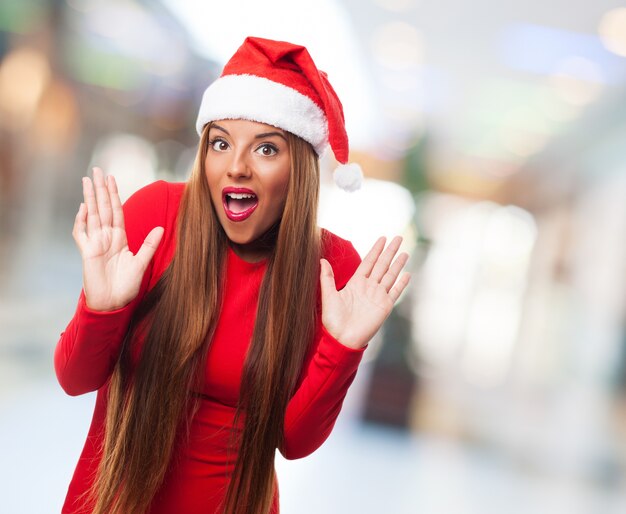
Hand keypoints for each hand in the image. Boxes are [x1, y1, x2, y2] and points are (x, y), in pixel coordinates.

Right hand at [72, 167, 163, 310]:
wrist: (113, 303)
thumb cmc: (126, 286)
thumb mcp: (141, 263)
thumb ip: (149, 245)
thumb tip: (161, 228)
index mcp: (119, 238)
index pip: (116, 211)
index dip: (114, 195)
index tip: (112, 178)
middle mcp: (106, 238)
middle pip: (102, 208)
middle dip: (100, 189)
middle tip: (97, 170)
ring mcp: (95, 244)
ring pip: (91, 215)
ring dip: (90, 198)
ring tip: (87, 180)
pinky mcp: (87, 253)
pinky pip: (81, 233)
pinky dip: (81, 221)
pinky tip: (83, 207)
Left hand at [320, 236, 410, 348]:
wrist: (342, 339)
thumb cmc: (333, 320)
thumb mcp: (328, 296)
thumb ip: (327, 278)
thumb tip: (322, 260)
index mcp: (356, 283)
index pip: (368, 262)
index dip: (375, 250)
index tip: (382, 238)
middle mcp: (369, 287)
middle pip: (382, 265)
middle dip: (390, 251)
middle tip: (398, 237)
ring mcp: (378, 296)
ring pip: (390, 275)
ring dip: (398, 264)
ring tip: (404, 252)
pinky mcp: (385, 306)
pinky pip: (395, 292)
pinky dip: (401, 283)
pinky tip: (407, 274)